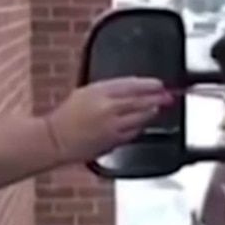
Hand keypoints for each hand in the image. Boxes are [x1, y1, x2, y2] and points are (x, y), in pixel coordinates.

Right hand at [45, 77, 172, 161]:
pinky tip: (143, 123)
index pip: (131, 84)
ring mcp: (112, 125)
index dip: (148, 84)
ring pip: (141, 117)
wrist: (56, 139)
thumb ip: (107, 91)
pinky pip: (134, 131)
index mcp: (99, 91)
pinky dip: (140, 126)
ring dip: (152, 112)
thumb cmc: (67, 116)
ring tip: (158, 108)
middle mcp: (108, 107)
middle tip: (168, 96)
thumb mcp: (85, 93)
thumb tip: (130, 90)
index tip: (158, 84)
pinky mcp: (114, 140)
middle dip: (157, 98)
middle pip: (140, 100)